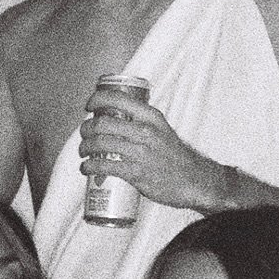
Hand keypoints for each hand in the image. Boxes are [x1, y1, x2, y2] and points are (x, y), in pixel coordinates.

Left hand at [77, 91, 233, 213]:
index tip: (89, 105)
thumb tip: (117, 115)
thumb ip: (143, 121)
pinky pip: (104, 167)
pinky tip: (86, 168)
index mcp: (151, 116)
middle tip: (84, 133)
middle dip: (86, 128)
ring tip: (83, 151)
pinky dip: (89, 166)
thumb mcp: (162, 129)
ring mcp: (141, 152)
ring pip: (101, 144)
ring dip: (85, 147)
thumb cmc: (175, 155)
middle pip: (103, 123)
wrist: (195, 180)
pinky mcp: (136, 173)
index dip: (97, 99)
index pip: (117, 98)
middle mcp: (145, 131)